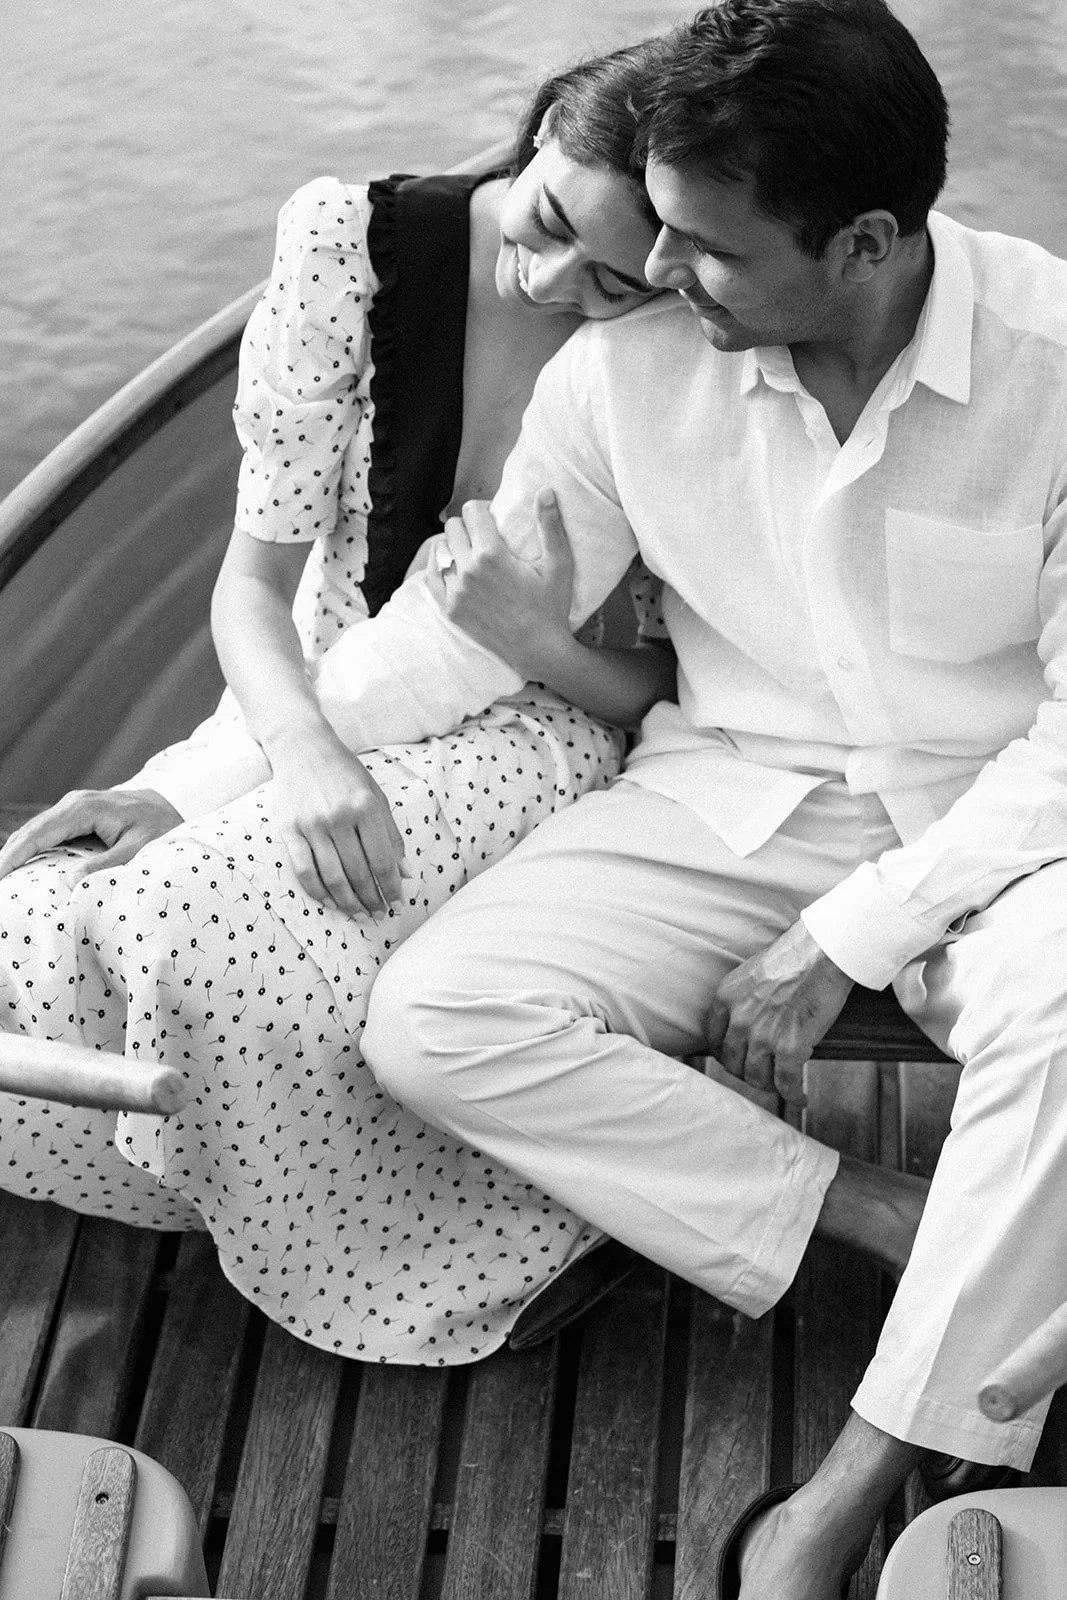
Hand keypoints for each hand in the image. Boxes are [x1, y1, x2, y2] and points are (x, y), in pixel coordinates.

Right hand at [0, 788, 181, 881]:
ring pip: (35, 831)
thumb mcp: (137, 849)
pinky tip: (23, 868)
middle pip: (29, 832)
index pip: (37, 834)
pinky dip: (32, 849)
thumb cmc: (160, 826)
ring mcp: (74, 807)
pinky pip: (48, 832)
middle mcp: (73, 803)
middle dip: (8, 856)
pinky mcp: (78, 815)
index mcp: (83, 809)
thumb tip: (69, 882)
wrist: (175, 803)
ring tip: (5, 878)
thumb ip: (105, 864)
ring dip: (17, 853)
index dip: (14, 856)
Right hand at [270, 730, 407, 916]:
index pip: (383, 860)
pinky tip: (330, 902)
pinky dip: (318, 892)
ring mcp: (311, 825)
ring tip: (359, 914)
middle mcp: (339, 817)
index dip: (391, 886)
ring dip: (348, 902)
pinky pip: (304, 871)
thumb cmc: (344, 772)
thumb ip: (391, 834)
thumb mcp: (376, 795)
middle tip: (378, 914)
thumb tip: (404, 872)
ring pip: (333, 877)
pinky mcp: (288, 830)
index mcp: (366, 807)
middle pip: (359, 873)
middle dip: (372, 899)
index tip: (396, 902)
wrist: (302, 747)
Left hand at [426, 490, 575, 678]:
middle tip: (482, 537)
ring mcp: (455, 591)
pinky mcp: (450, 609)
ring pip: (440, 549)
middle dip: (467, 526)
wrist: (538, 651)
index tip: (492, 520)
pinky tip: (452, 567)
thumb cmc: (552, 608)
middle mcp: (468, 570)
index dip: (483, 511)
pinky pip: (430, 576)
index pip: (472, 511)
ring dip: (453, 546)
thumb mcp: (558, 565)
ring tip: (469, 554)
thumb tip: (545, 490)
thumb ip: (550, 525)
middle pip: (453, 527)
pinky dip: (438, 567)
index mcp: (492, 554)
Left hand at [706, 921, 853, 1105]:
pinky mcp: (789, 1046)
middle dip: (747, 1072)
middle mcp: (738, 1019)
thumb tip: (747, 1022)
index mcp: (725, 998)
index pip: (714, 1040)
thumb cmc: (794, 959)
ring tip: (781, 1086)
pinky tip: (800, 1098)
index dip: (726, 1055)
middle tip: (761, 1075)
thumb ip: (742, 1000)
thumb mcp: (752, 975)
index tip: (738, 1060)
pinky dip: (793, 1095)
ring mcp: (762, 1035)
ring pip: (756, 1077)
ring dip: (769, 1085)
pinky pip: (786, 1083)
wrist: (822, 953)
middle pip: (733, 1063)